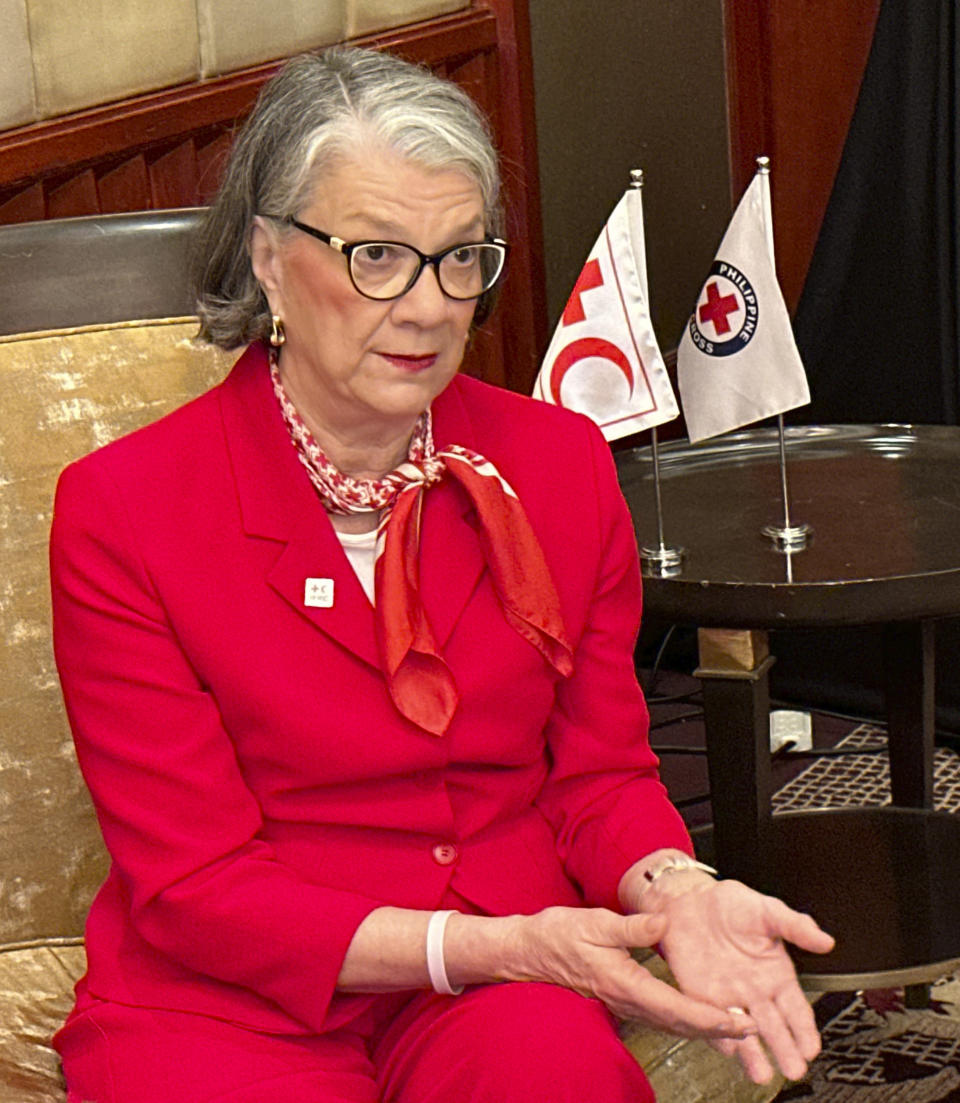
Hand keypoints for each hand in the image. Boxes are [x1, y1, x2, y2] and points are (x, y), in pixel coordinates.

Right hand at [506, 906, 758, 1042]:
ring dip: (704, 1028)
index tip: (735, 1020)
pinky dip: (685, 1021)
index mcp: (625, 982)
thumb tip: (662, 924)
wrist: (531, 951)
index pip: (675, 1007)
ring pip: (672, 1025)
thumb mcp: (595, 921)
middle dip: (717, 1030)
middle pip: (679, 1024)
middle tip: (751, 1030)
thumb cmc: (559, 935)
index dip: (708, 1017)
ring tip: (735, 1027)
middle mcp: (627, 999)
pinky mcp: (622, 999)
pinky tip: (698, 1017)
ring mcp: (625, 1003)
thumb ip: (632, 927)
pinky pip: (660, 1018)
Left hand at [647, 877, 834, 1083]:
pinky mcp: (701, 995)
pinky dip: (718, 1035)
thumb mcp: (768, 910)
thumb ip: (796, 926)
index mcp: (776, 974)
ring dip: (753, 1054)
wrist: (689, 899)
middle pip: (774, 1027)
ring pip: (744, 1031)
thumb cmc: (731, 906)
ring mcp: (729, 996)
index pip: (796, 1009)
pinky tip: (727, 1047)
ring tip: (762, 1074)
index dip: (805, 1029)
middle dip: (785, 1050)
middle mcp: (755, 991)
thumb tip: (825, 940)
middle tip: (794, 1069)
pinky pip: (711, 1019)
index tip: (811, 1047)